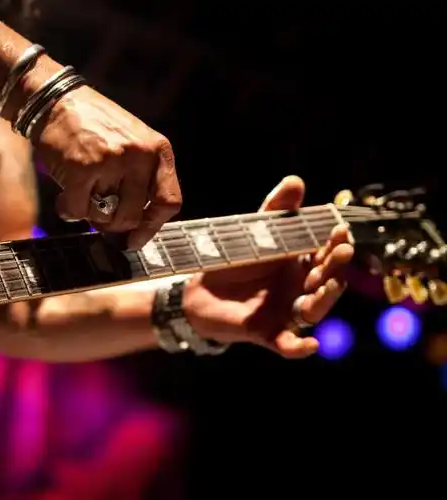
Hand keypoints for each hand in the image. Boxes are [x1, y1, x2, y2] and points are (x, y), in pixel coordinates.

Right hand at [35, 85, 181, 248]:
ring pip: (105, 216)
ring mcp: (111, 162)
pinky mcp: (82, 169)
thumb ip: (140, 177)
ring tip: (81, 195)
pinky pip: (79, 212)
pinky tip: (65, 197)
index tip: (136, 239)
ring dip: (89, 214)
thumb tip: (135, 226)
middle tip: (98, 216)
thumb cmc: (92, 124)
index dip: (152, 227)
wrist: (56, 99)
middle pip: (133, 216)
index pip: (169, 201)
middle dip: (113, 224)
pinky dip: (69, 211)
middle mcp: (139, 155)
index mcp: (157, 149)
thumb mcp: (132, 141)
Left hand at [182, 176, 354, 358]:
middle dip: (334, 267)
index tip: (339, 230)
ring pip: (314, 311)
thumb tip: (295, 181)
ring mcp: (286, 313)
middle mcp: (301, 290)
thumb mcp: (256, 232)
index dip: (335, 244)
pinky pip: (288, 344)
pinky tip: (310, 345)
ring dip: (324, 300)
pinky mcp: (267, 333)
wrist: (200, 290)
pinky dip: (299, 347)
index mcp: (302, 264)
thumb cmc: (237, 260)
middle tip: (340, 252)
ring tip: (326, 286)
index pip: (326, 254)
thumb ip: (275, 209)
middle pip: (327, 281)